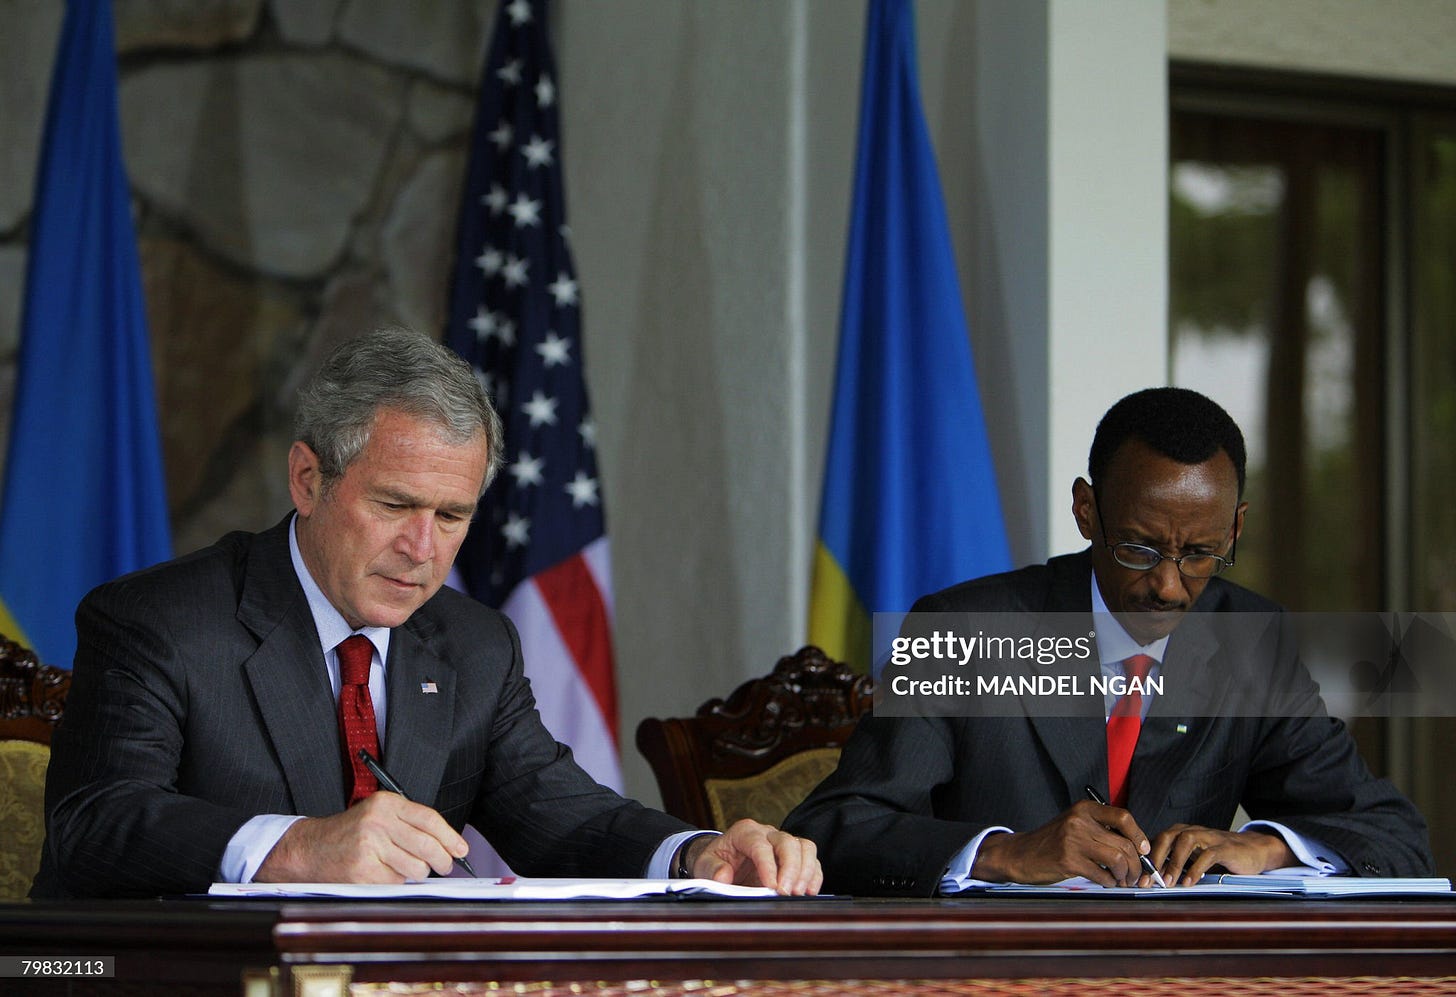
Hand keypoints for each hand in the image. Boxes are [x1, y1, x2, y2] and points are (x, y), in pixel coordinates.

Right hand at [255, 792, 470, 883]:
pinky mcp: (362, 870)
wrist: (310, 848)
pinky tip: (380, 873)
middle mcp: (378, 821)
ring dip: (415, 873)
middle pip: (427, 845)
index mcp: (386, 803)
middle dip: (442, 860)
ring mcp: (369, 846)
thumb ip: (410, 824)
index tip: (461, 849)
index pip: (429, 819)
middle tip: (445, 866)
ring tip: (401, 867)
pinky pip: (396, 882)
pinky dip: (394, 882)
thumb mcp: (379, 815)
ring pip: (416, 868)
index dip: (450, 836)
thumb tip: (449, 846)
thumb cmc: (350, 833)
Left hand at [683, 819, 821, 895]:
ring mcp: (783, 843)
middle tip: (786, 893)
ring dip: (805, 871)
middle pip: (787, 842)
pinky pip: (811, 860)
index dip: (767, 865)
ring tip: (799, 893)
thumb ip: (712, 869)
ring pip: (804, 847)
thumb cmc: (715, 861)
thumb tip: (723, 876)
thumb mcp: (704, 864)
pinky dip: (814, 875)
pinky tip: (810, 892)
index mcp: (745, 832)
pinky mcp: (794, 856)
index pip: (760, 845)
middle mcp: (767, 833)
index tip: (771, 886)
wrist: (723, 861)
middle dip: (790, 868)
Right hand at [972, 800, 1153, 885]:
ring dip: (1125, 875)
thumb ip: (1101, 830)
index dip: (1139, 836)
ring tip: (1122, 881)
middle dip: (1136, 864)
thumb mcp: (1075, 826)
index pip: (1123, 817)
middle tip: (1136, 875)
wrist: (1021, 854)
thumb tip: (1137, 849)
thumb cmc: (1052, 842)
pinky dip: (1109, 882)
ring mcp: (1073, 840)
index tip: (1143, 851)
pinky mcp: (1068, 861)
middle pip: (1124, 843)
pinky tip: (1106, 882)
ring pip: (1117, 859)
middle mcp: (1079, 821)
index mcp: (1084, 809)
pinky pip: (1102, 874)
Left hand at [1150, 824, 1294, 885]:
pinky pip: (1208, 855)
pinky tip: (1189, 883)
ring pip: (1185, 842)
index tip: (1139, 880)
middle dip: (1155, 860)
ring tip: (1168, 883)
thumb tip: (1152, 879)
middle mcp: (1192, 830)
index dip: (1146, 860)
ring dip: (1174, 863)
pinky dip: (1196, 869)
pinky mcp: (1225, 847)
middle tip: (1148, 881)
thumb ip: (1176, 863)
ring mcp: (1209, 837)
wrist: (1252, 850)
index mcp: (1181, 832)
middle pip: (1166, 838)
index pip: (1157, 842)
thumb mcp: (1194, 858)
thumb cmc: (1218, 856)